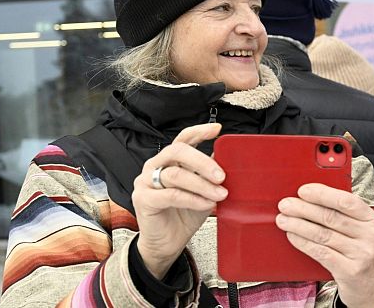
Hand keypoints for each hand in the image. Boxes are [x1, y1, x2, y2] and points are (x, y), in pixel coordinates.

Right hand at [132, 123, 226, 278]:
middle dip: (203, 162)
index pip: (183, 138)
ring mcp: (146, 181)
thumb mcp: (203, 190)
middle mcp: (155, 166)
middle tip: (222, 175)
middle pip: (178, 151)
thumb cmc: (184, 215)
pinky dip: (192, 199)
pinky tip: (206, 204)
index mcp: (170, 160)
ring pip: (176, 174)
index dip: (199, 131)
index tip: (217, 129)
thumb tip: (230, 159)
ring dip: (202, 185)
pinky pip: (171, 195)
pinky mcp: (143, 199)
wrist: (167, 243)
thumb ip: (211, 174)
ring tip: (219, 194)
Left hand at [276, 183, 373, 307]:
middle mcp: (369, 236)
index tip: (303, 191)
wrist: (372, 288)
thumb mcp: (360, 232)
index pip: (346, 201)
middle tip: (285, 205)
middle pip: (331, 217)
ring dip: (299, 225)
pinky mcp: (350, 270)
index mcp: (371, 220)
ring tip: (283, 219)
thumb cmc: (360, 254)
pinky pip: (321, 252)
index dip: (323, 194)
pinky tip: (292, 236)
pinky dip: (303, 242)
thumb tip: (309, 200)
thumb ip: (343, 217)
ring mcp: (361, 254)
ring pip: (323, 234)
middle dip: (304, 208)